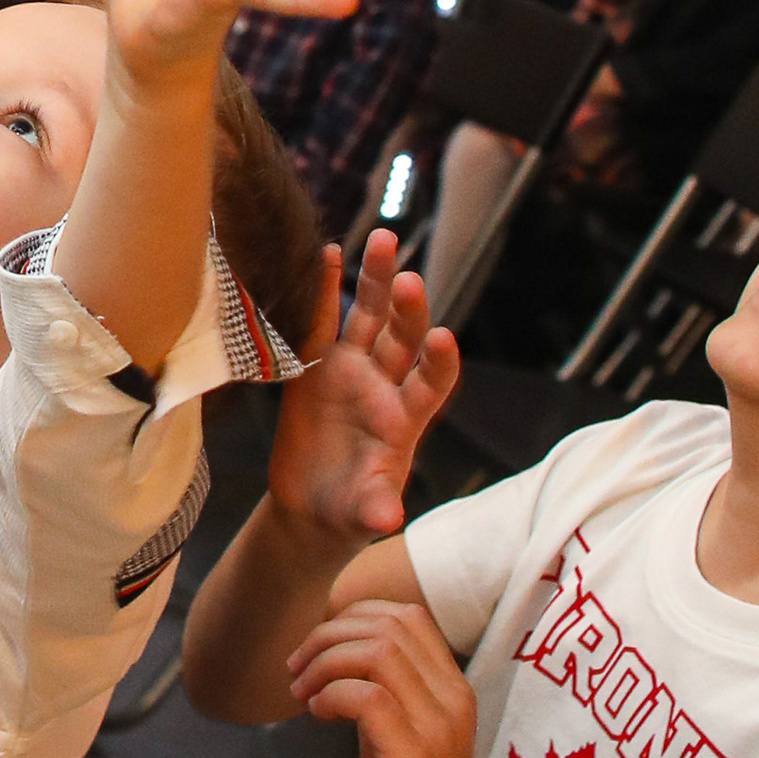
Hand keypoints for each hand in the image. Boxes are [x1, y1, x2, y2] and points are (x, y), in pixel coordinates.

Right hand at [268, 237, 456, 547]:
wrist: (314, 511)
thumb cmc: (349, 514)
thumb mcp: (364, 516)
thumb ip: (376, 509)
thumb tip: (388, 519)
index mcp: (405, 419)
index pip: (433, 382)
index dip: (440, 362)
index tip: (445, 339)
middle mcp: (383, 386)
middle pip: (402, 338)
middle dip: (408, 308)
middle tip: (408, 279)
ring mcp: (351, 373)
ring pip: (368, 318)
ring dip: (375, 280)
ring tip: (383, 239)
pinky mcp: (314, 370)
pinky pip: (319, 323)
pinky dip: (322, 290)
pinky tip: (328, 251)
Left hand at [288, 594, 482, 757]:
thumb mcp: (396, 736)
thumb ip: (380, 694)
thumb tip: (335, 656)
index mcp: (453, 690)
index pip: (407, 616)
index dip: (352, 617)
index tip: (317, 648)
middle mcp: (454, 701)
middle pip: (388, 626)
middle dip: (328, 636)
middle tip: (296, 670)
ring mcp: (438, 729)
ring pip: (378, 653)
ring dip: (325, 663)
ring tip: (302, 692)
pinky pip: (368, 698)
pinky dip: (332, 695)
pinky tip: (316, 714)